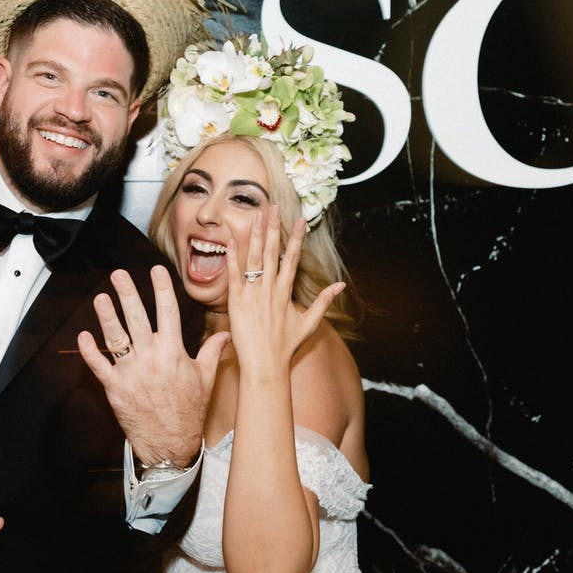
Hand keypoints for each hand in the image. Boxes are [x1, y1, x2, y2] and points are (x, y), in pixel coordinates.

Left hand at [79, 265, 230, 466]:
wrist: (170, 444)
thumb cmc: (189, 411)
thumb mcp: (206, 379)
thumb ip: (213, 352)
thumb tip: (227, 334)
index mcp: (174, 353)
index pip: (168, 312)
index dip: (161, 288)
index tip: (156, 270)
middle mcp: (151, 358)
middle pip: (137, 318)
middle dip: (127, 294)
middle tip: (118, 275)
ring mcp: (131, 373)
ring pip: (115, 338)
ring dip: (106, 316)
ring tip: (101, 298)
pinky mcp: (115, 388)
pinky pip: (99, 365)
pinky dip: (89, 351)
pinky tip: (83, 336)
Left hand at [225, 207, 343, 373]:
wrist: (266, 366)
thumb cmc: (286, 347)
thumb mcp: (309, 323)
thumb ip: (324, 302)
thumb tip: (340, 286)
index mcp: (286, 292)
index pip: (292, 258)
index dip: (296, 238)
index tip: (299, 219)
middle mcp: (270, 289)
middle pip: (273, 252)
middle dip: (274, 227)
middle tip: (274, 206)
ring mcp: (253, 294)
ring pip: (254, 258)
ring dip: (256, 235)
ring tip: (256, 215)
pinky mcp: (236, 302)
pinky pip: (234, 275)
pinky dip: (232, 257)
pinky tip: (231, 239)